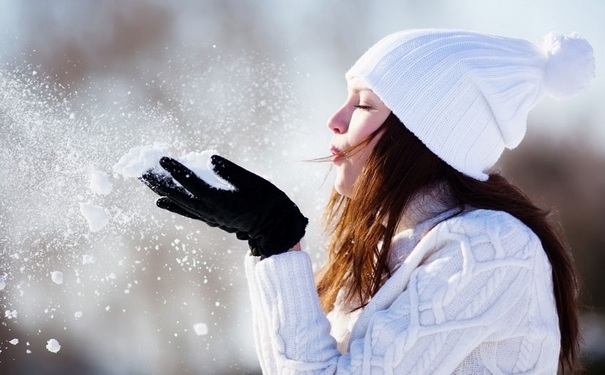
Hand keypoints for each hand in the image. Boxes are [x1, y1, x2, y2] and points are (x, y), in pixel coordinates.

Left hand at [140, 155, 307, 257]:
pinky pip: (186, 212)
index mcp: (220, 200)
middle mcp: (210, 211)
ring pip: (179, 202)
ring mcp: (209, 216)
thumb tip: (210, 158)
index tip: (162, 157)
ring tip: (144, 179)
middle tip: (140, 168)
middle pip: (178, 195)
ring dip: (161, 190)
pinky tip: (159, 201)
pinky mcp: (211, 218)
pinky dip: (172, 205)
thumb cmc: (268, 201)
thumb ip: (231, 171)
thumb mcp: (254, 182)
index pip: (192, 183)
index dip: (176, 170)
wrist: (275, 226)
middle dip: (159, 180)